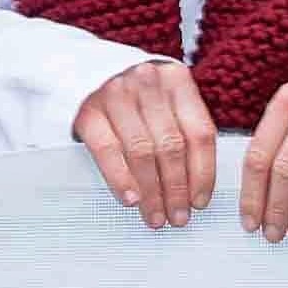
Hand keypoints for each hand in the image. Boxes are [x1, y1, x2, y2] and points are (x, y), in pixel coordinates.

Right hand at [73, 59, 220, 229]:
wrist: (84, 71)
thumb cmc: (135, 96)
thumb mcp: (166, 100)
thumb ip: (183, 129)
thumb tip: (196, 187)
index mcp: (176, 78)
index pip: (199, 133)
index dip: (203, 173)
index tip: (200, 202)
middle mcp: (147, 81)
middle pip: (171, 146)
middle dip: (176, 189)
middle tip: (178, 217)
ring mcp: (115, 94)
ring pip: (142, 152)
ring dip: (152, 191)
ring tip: (156, 215)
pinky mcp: (88, 111)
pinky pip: (108, 151)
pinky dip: (121, 179)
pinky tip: (131, 199)